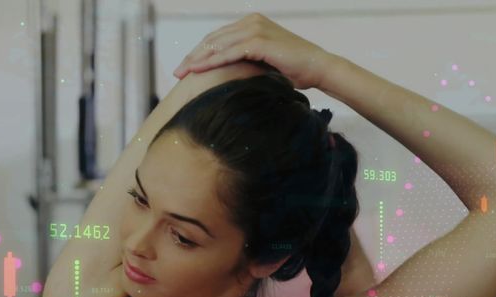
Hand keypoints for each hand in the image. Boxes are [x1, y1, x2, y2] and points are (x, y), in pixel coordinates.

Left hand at [172, 13, 336, 90]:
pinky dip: (212, 62)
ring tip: (183, 73)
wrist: (318, 68)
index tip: (186, 67)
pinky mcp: (259, 41)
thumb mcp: (263, 62)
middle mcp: (251, 21)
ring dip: (198, 59)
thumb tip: (225, 75)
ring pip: (218, 44)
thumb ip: (245, 61)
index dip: (200, 52)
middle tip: (177, 71)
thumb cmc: (294, 70)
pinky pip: (229, 52)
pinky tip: (199, 71)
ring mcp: (255, 29)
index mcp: (251, 23)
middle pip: (214, 39)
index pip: (218, 37)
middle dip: (193, 55)